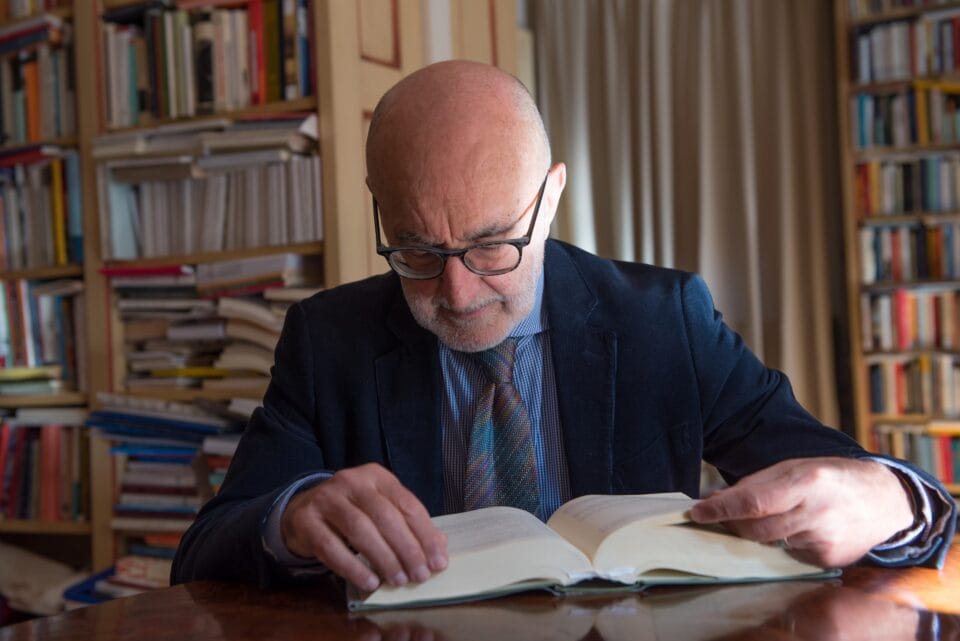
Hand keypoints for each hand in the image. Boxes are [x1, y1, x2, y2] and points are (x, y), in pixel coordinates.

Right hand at [280, 463, 447, 591]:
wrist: (302, 510)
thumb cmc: (351, 511)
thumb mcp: (381, 509)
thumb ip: (407, 524)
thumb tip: (438, 548)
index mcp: (376, 475)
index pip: (407, 504)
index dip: (425, 535)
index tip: (438, 562)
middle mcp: (351, 481)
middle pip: (385, 517)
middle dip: (407, 549)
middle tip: (419, 575)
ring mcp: (326, 498)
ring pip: (360, 530)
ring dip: (383, 559)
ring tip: (398, 580)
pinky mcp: (307, 520)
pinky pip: (332, 547)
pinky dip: (353, 567)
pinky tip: (370, 582)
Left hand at [689, 457, 914, 566]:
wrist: (885, 499)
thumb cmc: (832, 477)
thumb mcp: (795, 467)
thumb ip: (754, 483)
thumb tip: (714, 499)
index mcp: (806, 481)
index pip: (752, 501)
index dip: (721, 510)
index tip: (697, 512)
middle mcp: (816, 512)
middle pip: (756, 529)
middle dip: (732, 524)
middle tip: (720, 517)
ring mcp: (824, 540)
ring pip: (770, 544)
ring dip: (757, 533)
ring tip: (769, 517)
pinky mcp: (829, 560)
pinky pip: (790, 555)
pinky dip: (783, 543)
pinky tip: (798, 529)